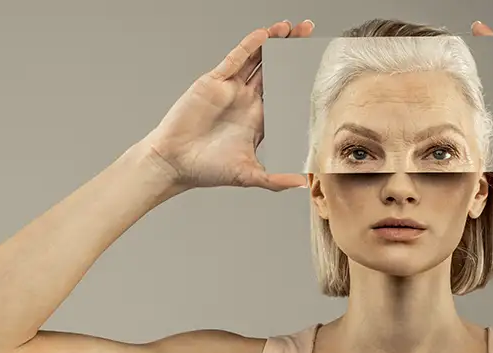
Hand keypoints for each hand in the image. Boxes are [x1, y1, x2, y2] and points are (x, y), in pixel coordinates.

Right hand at [142, 20, 313, 190]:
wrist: (174, 163)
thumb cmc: (207, 169)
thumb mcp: (248, 175)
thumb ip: (275, 180)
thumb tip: (302, 184)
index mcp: (259, 119)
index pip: (286, 92)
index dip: (300, 77)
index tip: (318, 64)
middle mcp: (247, 100)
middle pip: (275, 68)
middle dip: (292, 50)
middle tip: (309, 31)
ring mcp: (230, 89)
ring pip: (256, 59)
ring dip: (273, 42)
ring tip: (290, 27)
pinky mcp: (213, 83)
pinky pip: (234, 60)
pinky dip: (249, 47)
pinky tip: (263, 35)